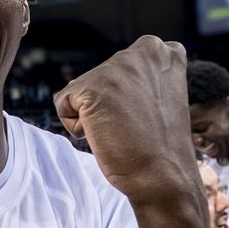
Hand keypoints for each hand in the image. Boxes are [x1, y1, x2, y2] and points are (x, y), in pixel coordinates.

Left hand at [54, 36, 196, 206]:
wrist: (163, 176)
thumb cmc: (160, 148)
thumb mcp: (160, 99)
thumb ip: (140, 80)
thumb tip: (106, 84)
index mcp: (165, 53)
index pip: (124, 64)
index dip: (127, 95)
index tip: (148, 113)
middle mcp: (144, 51)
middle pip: (99, 77)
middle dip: (109, 105)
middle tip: (136, 125)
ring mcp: (117, 67)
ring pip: (81, 90)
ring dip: (93, 116)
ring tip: (122, 131)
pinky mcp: (92, 87)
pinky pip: (63, 105)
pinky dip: (77, 127)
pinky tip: (106, 135)